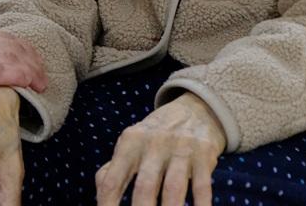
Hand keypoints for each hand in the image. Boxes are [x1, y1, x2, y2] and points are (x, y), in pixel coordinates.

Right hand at [0, 28, 46, 115]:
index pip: (1, 36)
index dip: (21, 48)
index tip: (31, 61)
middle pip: (11, 43)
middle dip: (32, 58)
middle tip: (42, 74)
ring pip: (11, 56)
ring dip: (32, 69)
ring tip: (41, 82)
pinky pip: (2, 71)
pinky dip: (21, 75)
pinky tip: (31, 83)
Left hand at [95, 93, 225, 205]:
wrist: (194, 110)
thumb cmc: (154, 136)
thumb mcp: (131, 144)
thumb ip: (113, 169)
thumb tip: (101, 197)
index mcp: (130, 143)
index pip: (112, 180)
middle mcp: (154, 144)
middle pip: (144, 187)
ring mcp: (180, 148)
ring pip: (173, 189)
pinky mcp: (204, 154)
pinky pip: (202, 186)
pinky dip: (200, 205)